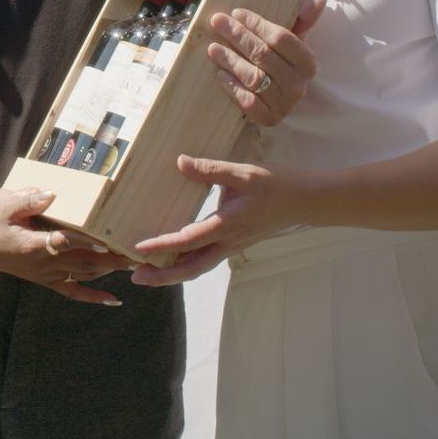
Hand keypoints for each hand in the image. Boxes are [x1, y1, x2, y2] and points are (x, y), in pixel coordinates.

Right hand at [0, 188, 130, 304]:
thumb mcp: (4, 208)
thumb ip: (27, 201)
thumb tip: (52, 193)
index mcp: (33, 245)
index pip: (64, 243)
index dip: (86, 243)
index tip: (106, 243)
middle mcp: (43, 263)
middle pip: (82, 262)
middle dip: (110, 258)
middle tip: (135, 252)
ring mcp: (47, 275)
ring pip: (83, 275)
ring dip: (109, 271)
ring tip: (134, 264)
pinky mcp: (47, 281)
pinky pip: (73, 292)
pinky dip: (94, 297)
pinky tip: (114, 300)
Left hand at [131, 155, 307, 285]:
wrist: (302, 201)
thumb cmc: (273, 185)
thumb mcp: (242, 173)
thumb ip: (210, 170)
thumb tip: (179, 162)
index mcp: (227, 225)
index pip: (189, 240)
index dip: (162, 246)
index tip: (139, 247)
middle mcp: (227, 243)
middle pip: (191, 269)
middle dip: (162, 276)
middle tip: (135, 276)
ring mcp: (231, 247)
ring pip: (198, 268)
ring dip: (172, 274)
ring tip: (147, 272)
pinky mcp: (233, 245)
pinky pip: (205, 260)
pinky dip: (185, 264)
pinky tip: (172, 258)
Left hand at [208, 0, 324, 125]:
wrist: (277, 103)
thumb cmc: (282, 65)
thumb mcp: (294, 43)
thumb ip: (303, 20)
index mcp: (308, 63)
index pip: (281, 38)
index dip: (258, 24)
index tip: (237, 13)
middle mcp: (299, 85)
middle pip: (263, 54)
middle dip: (238, 35)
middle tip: (218, 22)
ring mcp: (284, 104)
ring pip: (253, 77)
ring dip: (230, 60)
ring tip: (213, 48)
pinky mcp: (268, 119)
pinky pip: (247, 101)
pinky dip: (232, 86)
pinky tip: (220, 74)